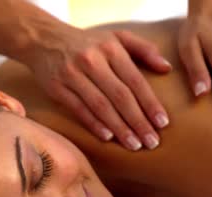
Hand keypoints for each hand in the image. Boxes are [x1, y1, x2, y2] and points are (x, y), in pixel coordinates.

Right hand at [25, 26, 171, 150]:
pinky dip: (94, 124)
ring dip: (119, 128)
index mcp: (111, 49)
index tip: (163, 123)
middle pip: (120, 96)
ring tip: (134, 145)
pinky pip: (79, 110)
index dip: (150, 103)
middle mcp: (92, 61)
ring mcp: (73, 75)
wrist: (44, 39)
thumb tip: (167, 68)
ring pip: (101, 106)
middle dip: (138, 121)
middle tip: (152, 142)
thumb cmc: (88, 42)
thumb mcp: (117, 37)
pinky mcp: (57, 88)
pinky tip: (108, 137)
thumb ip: (144, 49)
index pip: (135, 81)